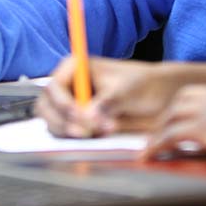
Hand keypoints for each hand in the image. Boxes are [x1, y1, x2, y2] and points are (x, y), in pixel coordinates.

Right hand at [36, 56, 186, 137]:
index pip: (54, 87)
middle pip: (46, 107)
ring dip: (69, 132)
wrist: (159, 97)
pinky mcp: (77, 123)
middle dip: (62, 121)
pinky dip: (76, 138)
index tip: (81, 117)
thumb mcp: (127, 89)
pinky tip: (98, 135)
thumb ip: (106, 101)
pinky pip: (65, 134)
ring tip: (99, 132)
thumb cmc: (143, 84)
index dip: (63, 104)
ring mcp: (70, 105)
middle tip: (85, 132)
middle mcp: (69, 85)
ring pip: (53, 122)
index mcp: (75, 67)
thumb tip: (88, 116)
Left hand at [143, 83, 205, 168]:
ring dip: (159, 130)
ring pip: (173, 115)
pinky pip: (170, 135)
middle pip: (183, 99)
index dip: (192, 104)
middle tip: (161, 129)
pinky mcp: (200, 127)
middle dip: (170, 113)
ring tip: (151, 145)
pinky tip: (149, 156)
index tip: (187, 115)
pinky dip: (156, 145)